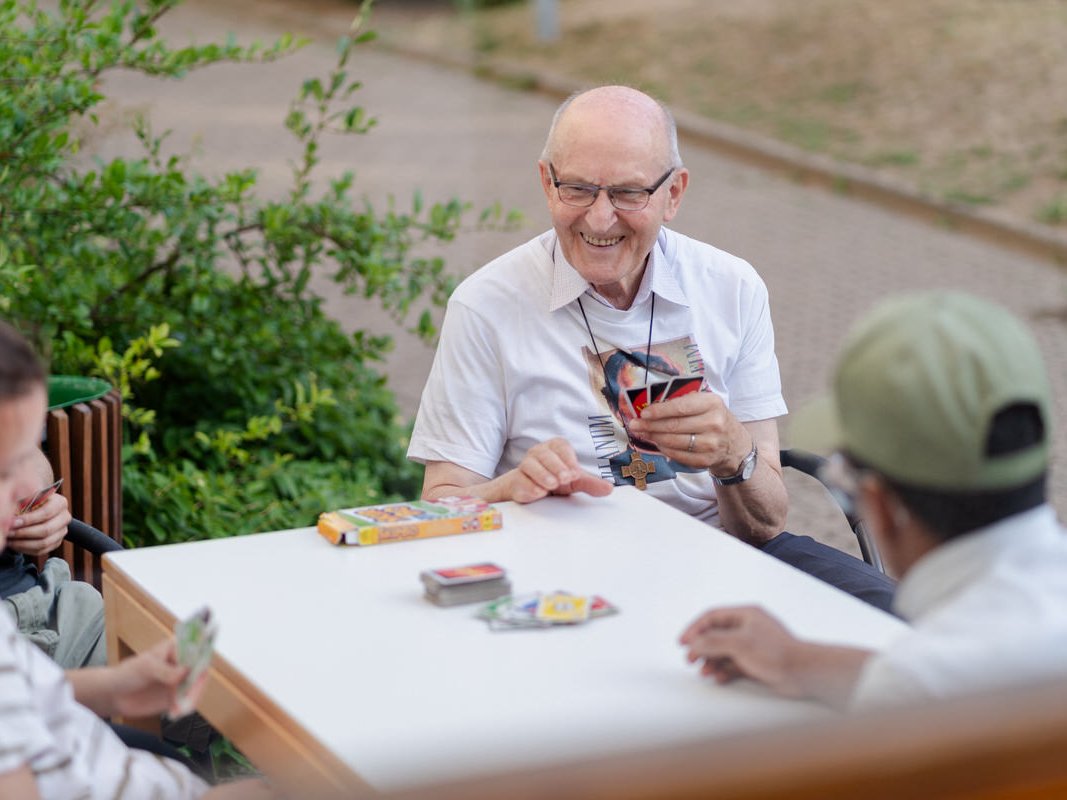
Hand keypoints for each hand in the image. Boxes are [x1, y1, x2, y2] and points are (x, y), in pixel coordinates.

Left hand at [7, 487, 70, 555]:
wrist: (35, 511)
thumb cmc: (30, 503)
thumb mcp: (28, 498)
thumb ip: (25, 501)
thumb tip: (17, 509)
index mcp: (60, 503)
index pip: (46, 513)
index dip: (29, 519)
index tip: (13, 522)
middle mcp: (65, 517)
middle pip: (46, 530)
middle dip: (24, 532)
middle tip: (9, 532)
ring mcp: (62, 531)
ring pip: (44, 543)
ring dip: (23, 543)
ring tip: (10, 539)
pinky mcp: (56, 542)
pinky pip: (41, 550)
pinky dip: (26, 549)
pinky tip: (15, 543)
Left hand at [110, 638, 192, 718]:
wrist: (113, 696)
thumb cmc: (126, 674)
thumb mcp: (146, 667)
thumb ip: (165, 670)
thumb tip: (185, 672)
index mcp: (176, 649)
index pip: (197, 651)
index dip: (203, 661)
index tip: (200, 674)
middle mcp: (181, 664)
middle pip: (200, 673)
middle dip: (196, 687)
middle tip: (189, 699)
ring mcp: (179, 681)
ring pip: (196, 689)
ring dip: (190, 701)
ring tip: (178, 711)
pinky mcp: (175, 697)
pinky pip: (187, 703)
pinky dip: (183, 709)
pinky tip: (173, 714)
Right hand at [502, 438, 612, 503]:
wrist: (529, 490)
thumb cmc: (554, 480)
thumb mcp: (574, 481)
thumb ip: (590, 484)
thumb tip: (609, 489)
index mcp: (554, 448)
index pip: (560, 447)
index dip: (568, 460)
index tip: (575, 473)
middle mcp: (538, 453)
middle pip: (544, 455)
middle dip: (556, 467)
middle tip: (565, 479)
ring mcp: (524, 466)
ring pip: (530, 466)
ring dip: (542, 475)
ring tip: (552, 485)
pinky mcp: (515, 480)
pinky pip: (520, 481)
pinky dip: (529, 487)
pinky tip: (538, 493)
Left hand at [628, 391, 748, 474]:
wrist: (735, 444)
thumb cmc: (714, 418)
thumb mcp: (706, 403)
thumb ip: (683, 401)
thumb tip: (652, 407)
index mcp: (712, 403)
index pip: (680, 407)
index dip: (659, 411)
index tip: (643, 413)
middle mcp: (714, 423)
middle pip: (674, 426)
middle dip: (650, 425)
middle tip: (635, 425)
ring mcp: (711, 444)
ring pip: (673, 442)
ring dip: (654, 438)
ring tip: (643, 433)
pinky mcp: (706, 460)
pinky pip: (678, 455)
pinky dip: (664, 449)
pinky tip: (657, 443)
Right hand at [679, 606, 806, 697]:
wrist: (802, 673)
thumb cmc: (777, 653)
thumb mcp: (739, 644)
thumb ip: (713, 642)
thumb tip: (694, 643)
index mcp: (746, 615)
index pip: (712, 617)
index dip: (695, 629)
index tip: (683, 642)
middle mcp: (748, 628)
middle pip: (716, 635)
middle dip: (702, 647)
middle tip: (690, 659)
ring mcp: (752, 646)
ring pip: (723, 651)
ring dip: (711, 661)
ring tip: (705, 672)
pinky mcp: (756, 662)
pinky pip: (733, 665)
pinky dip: (723, 671)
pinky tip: (718, 678)